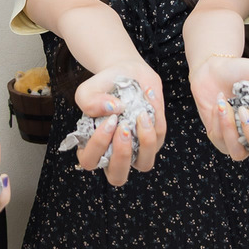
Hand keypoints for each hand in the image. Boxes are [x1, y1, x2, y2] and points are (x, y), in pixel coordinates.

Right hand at [74, 62, 164, 185]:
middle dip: (122, 154)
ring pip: (144, 164)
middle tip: (124, 128)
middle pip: (117, 177)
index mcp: (92, 146)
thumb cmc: (105, 85)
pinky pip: (159, 136)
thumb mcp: (88, 90)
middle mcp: (114, 153)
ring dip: (145, 141)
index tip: (109, 119)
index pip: (89, 161)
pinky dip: (156, 115)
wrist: (127, 72)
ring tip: (141, 115)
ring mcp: (136, 149)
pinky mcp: (155, 139)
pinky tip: (148, 94)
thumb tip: (113, 111)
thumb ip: (89, 102)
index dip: (98, 145)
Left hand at [189, 56, 248, 161]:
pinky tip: (219, 104)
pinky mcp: (220, 140)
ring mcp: (239, 140)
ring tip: (226, 105)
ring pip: (239, 154)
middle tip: (246, 112)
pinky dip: (218, 121)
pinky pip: (220, 142)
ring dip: (231, 129)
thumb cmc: (243, 72)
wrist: (214, 69)